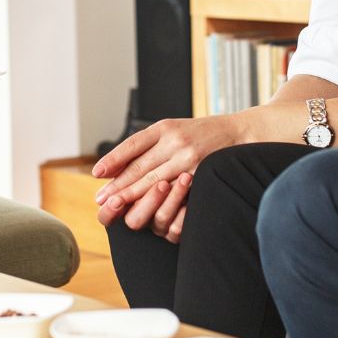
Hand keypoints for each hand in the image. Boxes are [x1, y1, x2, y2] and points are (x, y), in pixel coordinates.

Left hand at [91, 114, 241, 225]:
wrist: (240, 134)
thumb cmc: (201, 134)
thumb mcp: (174, 129)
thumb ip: (148, 144)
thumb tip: (115, 165)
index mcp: (165, 127)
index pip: (133, 144)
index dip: (114, 159)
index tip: (97, 173)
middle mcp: (176, 141)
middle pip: (141, 167)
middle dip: (118, 184)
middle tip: (101, 199)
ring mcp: (189, 159)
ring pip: (155, 182)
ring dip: (132, 196)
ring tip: (116, 207)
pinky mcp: (201, 175)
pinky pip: (176, 192)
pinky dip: (158, 202)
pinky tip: (146, 210)